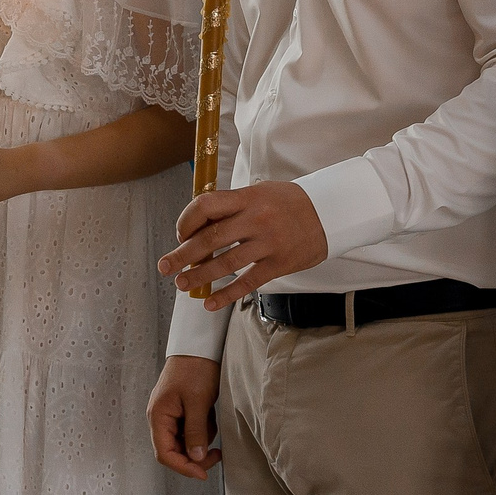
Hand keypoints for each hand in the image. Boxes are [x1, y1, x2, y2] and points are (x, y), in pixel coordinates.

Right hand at [147, 355, 222, 479]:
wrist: (199, 345)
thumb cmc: (195, 369)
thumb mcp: (198, 402)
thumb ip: (196, 432)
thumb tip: (196, 458)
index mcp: (158, 416)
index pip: (165, 454)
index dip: (183, 467)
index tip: (203, 473)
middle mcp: (160, 418)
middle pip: (173, 450)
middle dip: (194, 456)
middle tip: (216, 455)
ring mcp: (169, 414)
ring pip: (183, 441)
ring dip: (200, 439)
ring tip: (212, 420)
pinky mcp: (180, 410)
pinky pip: (189, 429)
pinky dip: (201, 428)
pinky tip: (209, 414)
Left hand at [157, 182, 328, 309]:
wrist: (330, 213)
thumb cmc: (289, 202)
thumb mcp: (260, 192)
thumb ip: (232, 206)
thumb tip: (198, 226)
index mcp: (247, 198)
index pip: (206, 206)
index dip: (186, 221)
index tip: (180, 234)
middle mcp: (255, 220)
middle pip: (210, 239)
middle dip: (183, 255)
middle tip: (165, 266)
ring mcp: (268, 243)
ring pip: (226, 264)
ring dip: (200, 276)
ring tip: (182, 284)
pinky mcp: (279, 264)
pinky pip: (247, 281)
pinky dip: (227, 294)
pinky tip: (210, 303)